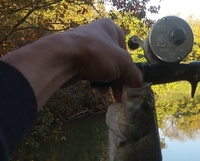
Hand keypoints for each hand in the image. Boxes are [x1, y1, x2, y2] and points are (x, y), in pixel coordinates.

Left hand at [1, 19, 142, 106]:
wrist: (61, 58)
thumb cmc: (95, 55)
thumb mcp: (123, 64)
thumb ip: (134, 74)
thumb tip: (139, 84)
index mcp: (110, 28)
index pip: (126, 50)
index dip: (128, 67)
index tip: (129, 82)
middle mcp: (97, 34)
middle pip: (114, 61)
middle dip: (118, 79)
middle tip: (119, 93)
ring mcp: (84, 46)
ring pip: (102, 68)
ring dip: (106, 81)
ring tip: (105, 91)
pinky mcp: (74, 58)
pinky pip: (90, 71)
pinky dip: (94, 80)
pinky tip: (94, 87)